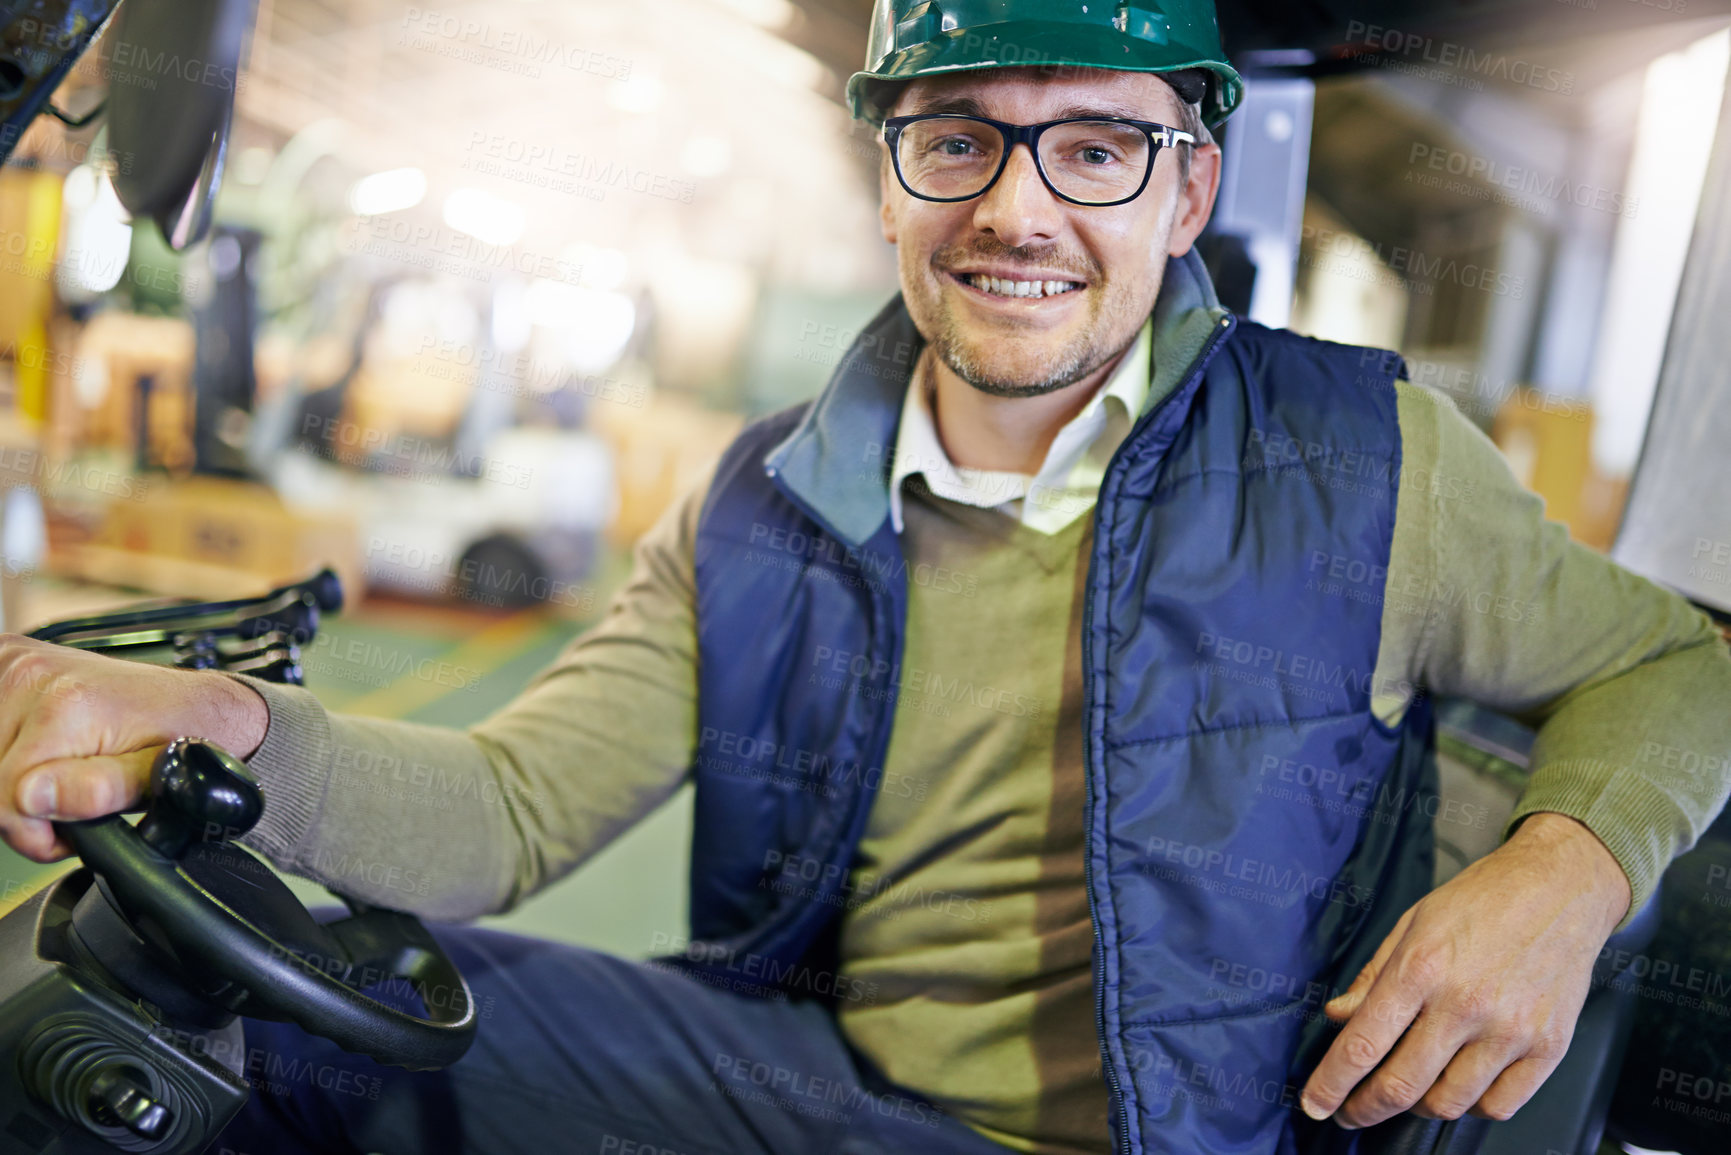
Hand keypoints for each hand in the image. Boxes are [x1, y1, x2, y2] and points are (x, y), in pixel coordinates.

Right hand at [0, 634, 268, 862]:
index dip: (36, 830)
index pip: (5, 799)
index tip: (70, 830)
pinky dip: (7, 750)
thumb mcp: (154, 778)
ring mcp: (15, 662)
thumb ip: (95, 791)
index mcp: (65, 704)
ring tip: (63, 772)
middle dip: (24, 803)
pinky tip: (41, 748)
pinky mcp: (8, 660)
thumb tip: (32, 797)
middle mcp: (32, 672)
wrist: (196, 703)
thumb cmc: (184, 736)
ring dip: (12, 776)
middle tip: (72, 797)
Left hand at [1299, 811, 1631, 1127]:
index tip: (1315, 1104)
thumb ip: (1373, 977)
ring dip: (1416, 1109)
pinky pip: (1498, 1105)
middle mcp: (1464, 1004)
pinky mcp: (1548, 1047)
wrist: (1560, 888)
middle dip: (1365, 1109)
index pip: (1362, 1045)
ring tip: (1406, 1093)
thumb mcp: (1412, 924)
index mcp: (1421, 968)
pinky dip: (1470, 1109)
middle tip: (1350, 1112)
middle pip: (1402, 1086)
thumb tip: (1337, 1016)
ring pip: (1448, 1104)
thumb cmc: (1482, 900)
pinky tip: (1456, 1089)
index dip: (1331, 1084)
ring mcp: (1510, 1030)